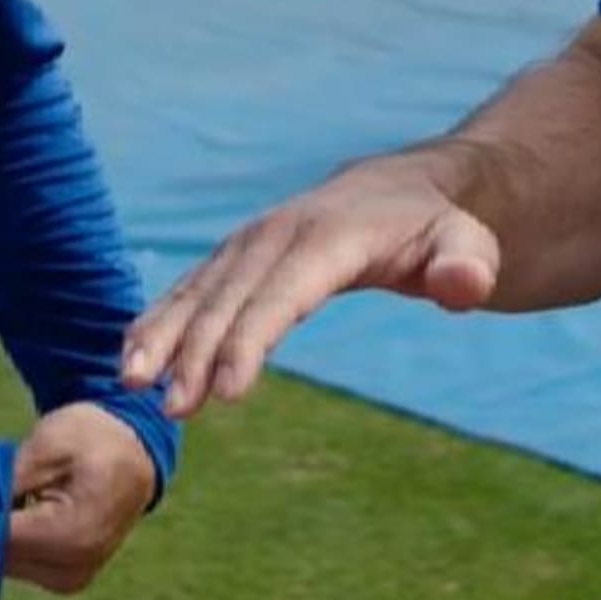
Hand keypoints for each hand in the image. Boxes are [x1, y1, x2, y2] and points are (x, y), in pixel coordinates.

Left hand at [2, 402, 158, 595]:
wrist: (135, 453)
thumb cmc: (91, 438)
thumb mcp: (47, 445)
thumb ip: (6, 481)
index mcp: (72, 535)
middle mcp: (75, 568)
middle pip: (1, 556)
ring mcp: (72, 579)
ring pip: (7, 564)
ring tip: (10, 493)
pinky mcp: (66, 580)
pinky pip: (22, 565)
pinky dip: (13, 542)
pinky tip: (20, 512)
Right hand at [122, 150, 500, 418]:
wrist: (403, 190)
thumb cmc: (439, 229)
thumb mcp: (470, 243)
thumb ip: (469, 263)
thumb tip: (463, 284)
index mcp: (330, 235)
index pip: (284, 293)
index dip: (252, 340)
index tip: (226, 392)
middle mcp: (278, 232)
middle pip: (231, 298)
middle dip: (197, 352)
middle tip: (175, 409)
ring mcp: (250, 242)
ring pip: (198, 290)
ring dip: (162, 335)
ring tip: (131, 383)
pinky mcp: (235, 257)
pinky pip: (189, 288)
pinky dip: (157, 320)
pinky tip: (131, 360)